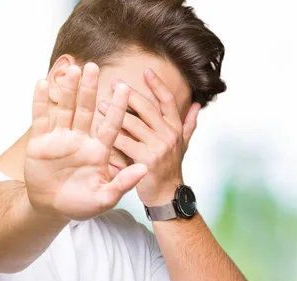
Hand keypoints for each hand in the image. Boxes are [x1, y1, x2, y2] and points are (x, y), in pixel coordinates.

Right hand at [24, 63, 146, 220]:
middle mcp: (81, 139)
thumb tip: (145, 168)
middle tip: (94, 67)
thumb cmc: (81, 204)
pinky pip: (41, 118)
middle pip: (86, 110)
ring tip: (73, 69)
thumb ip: (123, 183)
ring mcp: (60, 138)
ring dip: (69, 90)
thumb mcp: (105, 197)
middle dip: (90, 89)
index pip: (111, 125)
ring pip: (65, 109)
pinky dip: (41, 102)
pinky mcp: (40, 142)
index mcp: (99, 150)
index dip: (117, 108)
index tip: (125, 89)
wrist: (52, 209)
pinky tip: (43, 83)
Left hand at [98, 68, 200, 206]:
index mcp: (176, 128)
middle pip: (147, 109)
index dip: (158, 85)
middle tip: (115, 83)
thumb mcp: (182, 144)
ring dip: (115, 113)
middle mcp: (168, 136)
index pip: (168, 102)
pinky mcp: (145, 160)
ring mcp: (158, 148)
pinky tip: (98, 129)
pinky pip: (124, 144)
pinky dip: (111, 136)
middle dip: (129, 95)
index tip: (147, 70)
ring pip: (133, 124)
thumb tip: (197, 104)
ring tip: (100, 104)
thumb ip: (188, 123)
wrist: (167, 194)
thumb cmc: (170, 167)